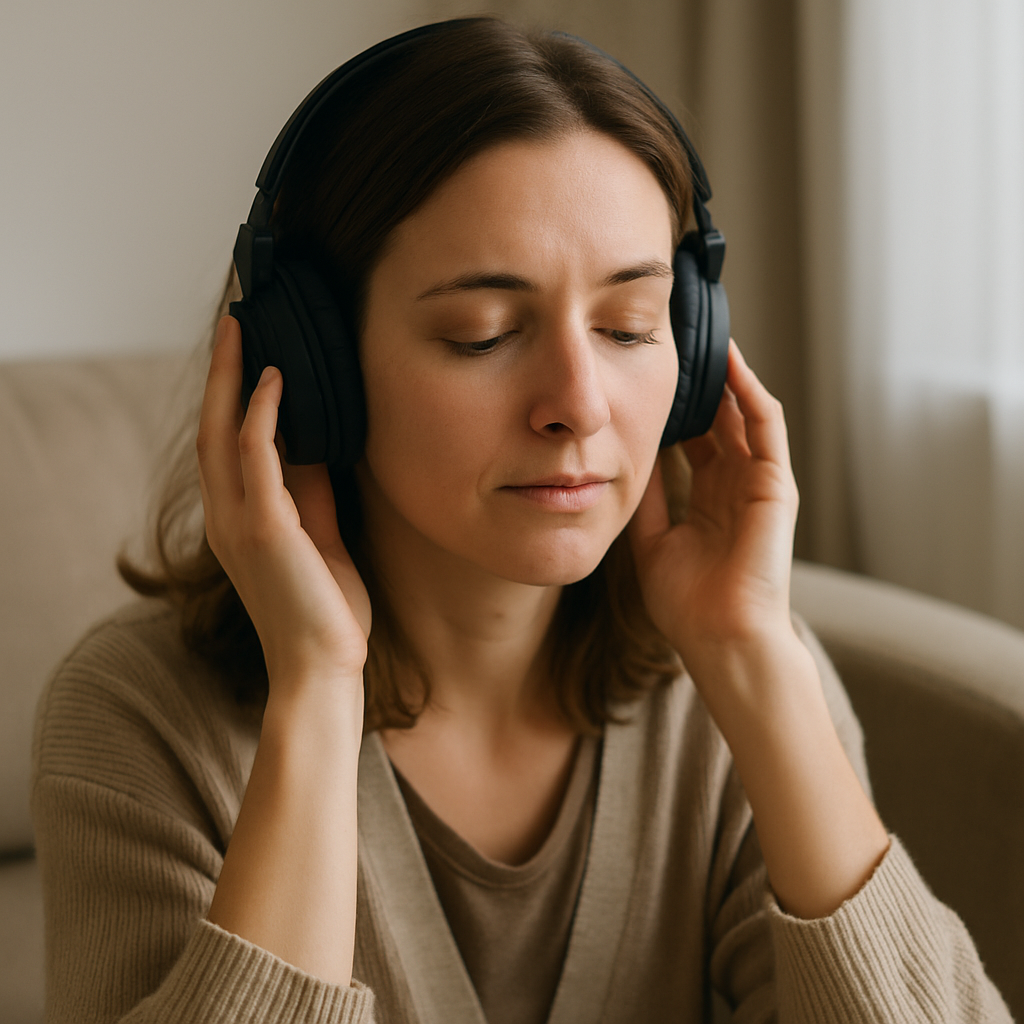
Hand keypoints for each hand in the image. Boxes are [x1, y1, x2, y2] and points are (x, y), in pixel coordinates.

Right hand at [196, 316, 370, 692]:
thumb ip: (309, 491)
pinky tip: (275, 379)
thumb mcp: (319, 535)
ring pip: (223, 431)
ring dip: (234, 376)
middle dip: (223, 370)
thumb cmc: (325, 609)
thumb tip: (315, 443)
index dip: (231, 392)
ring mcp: (239, 521)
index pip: (225, 441)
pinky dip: (261, 414)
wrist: (323, 667)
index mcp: (238, 519)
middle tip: (237, 318)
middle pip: (213, 425)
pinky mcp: (264, 528)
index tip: (248, 348)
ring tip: (247, 328)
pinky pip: (255, 456)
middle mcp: (227, 515)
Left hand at [627, 340, 798, 677]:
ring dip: (726, 377)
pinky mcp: (777, 485)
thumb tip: (625, 459)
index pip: (693, 438)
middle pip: (718, 419)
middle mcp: (735, 484)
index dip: (673, 407)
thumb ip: (648, 498)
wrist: (720, 637)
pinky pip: (767, 427)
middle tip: (674, 343)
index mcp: (708, 497)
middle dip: (698, 383)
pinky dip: (750, 393)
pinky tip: (730, 365)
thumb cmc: (688, 603)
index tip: (647, 376)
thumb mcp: (653, 541)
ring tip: (702, 338)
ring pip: (744, 413)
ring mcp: (758, 482)